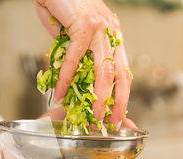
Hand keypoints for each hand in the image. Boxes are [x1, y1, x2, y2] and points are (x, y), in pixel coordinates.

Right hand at [36, 0, 132, 129]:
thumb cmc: (61, 1)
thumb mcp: (73, 29)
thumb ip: (74, 49)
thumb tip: (68, 68)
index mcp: (113, 33)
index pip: (123, 69)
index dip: (122, 94)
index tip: (117, 112)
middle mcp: (111, 31)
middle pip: (122, 74)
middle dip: (119, 103)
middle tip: (112, 122)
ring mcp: (101, 28)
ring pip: (105, 71)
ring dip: (99, 97)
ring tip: (92, 115)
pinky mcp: (84, 25)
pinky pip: (75, 59)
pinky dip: (66, 79)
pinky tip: (59, 92)